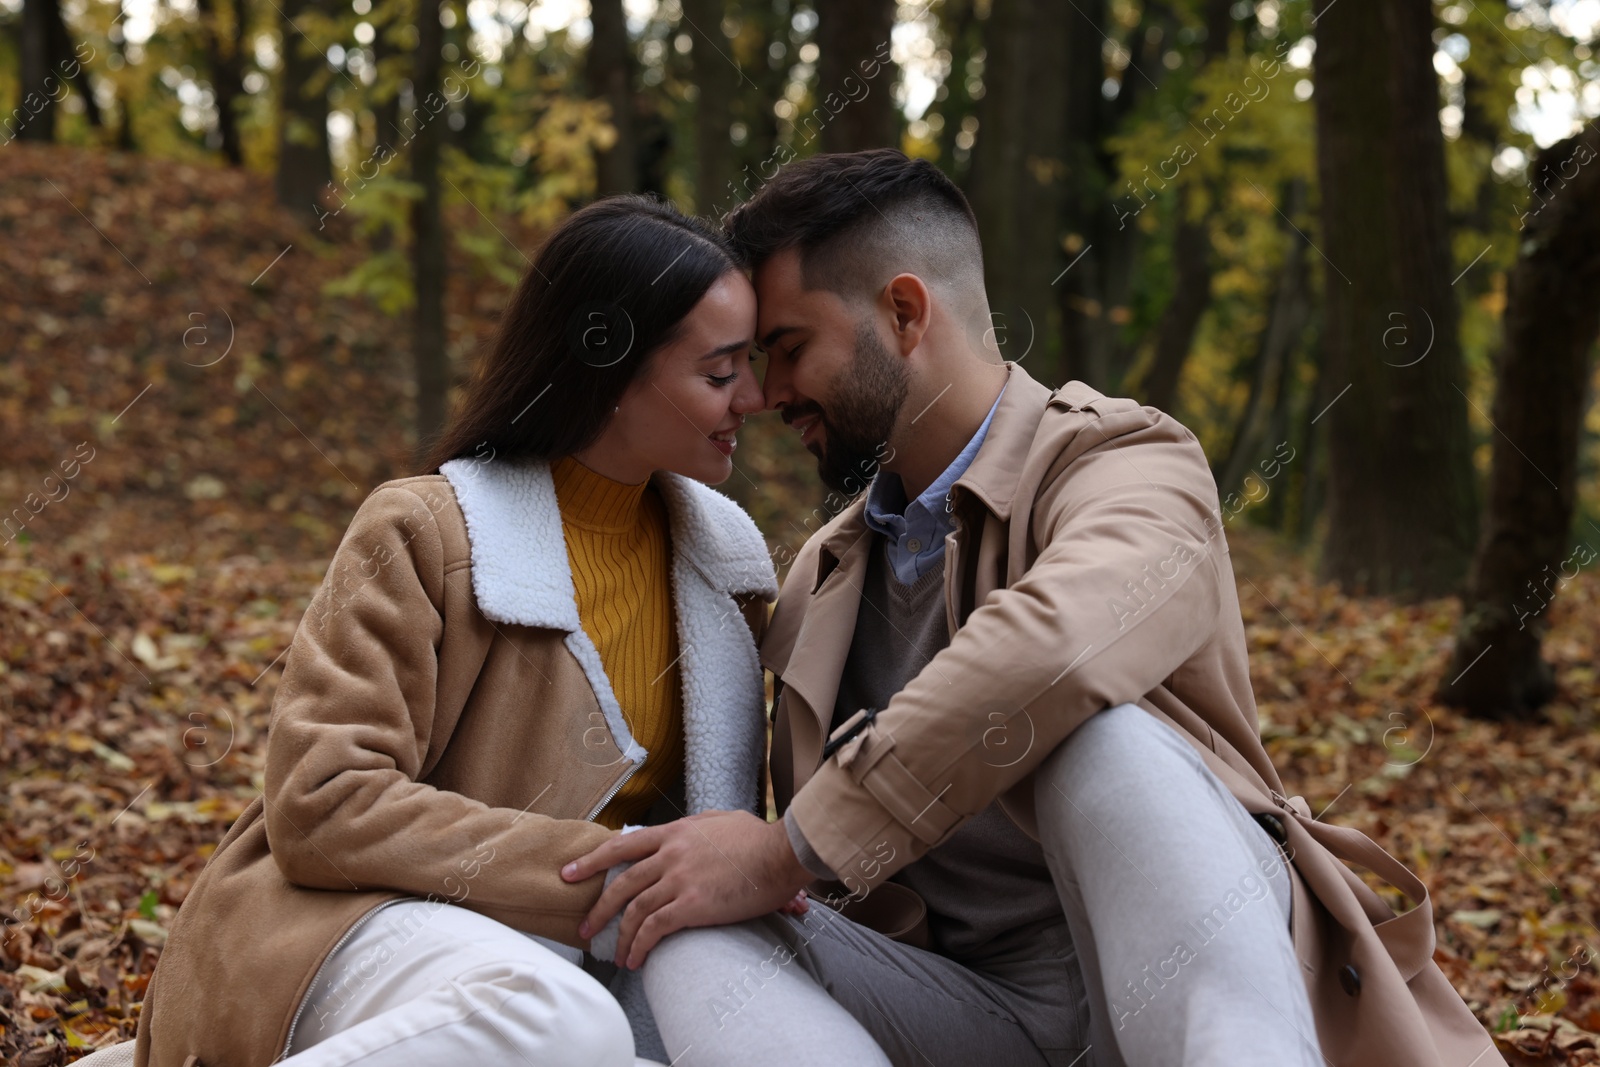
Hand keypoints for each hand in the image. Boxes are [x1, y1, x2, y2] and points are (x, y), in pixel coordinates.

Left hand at [561, 810, 812, 968]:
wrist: (781, 852)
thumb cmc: (760, 838)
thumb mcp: (722, 819)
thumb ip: (700, 827)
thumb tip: (695, 831)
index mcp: (675, 833)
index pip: (623, 846)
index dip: (593, 861)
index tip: (571, 873)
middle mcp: (670, 854)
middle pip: (621, 883)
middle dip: (599, 908)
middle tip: (585, 927)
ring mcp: (679, 879)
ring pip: (634, 910)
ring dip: (620, 936)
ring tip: (615, 955)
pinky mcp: (692, 904)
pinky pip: (654, 928)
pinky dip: (640, 946)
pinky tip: (637, 959)